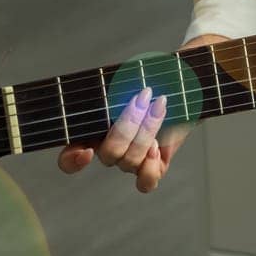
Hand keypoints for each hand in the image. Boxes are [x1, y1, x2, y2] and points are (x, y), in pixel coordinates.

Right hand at [55, 33, 223, 191]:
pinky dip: (150, 168)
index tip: (87, 149)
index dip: (73, 159)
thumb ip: (119, 81)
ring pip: (129, 163)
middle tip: (144, 98)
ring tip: (159, 107)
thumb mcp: (134, 74)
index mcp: (95, 129)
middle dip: (127, 127)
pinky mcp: (155, 165)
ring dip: (145, 134)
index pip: (70, 157)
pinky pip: (145, 182)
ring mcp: (132, 159)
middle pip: (108, 154)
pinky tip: (156, 148)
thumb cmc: (155, 77)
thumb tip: (120, 81)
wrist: (185, 85)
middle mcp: (111, 149)